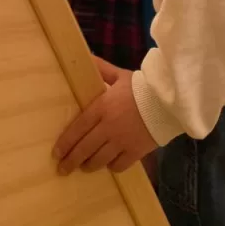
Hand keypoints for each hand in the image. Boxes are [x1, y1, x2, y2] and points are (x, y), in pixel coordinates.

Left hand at [53, 57, 156, 175]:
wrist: (168, 100)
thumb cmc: (141, 86)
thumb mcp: (118, 74)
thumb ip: (100, 68)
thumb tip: (84, 56)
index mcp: (102, 107)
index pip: (77, 128)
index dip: (65, 143)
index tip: (56, 153)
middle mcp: (108, 127)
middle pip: (84, 148)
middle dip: (71, 161)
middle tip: (62, 169)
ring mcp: (122, 142)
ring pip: (99, 160)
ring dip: (88, 166)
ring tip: (83, 168)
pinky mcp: (136, 152)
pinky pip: (118, 166)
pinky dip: (111, 167)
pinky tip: (107, 165)